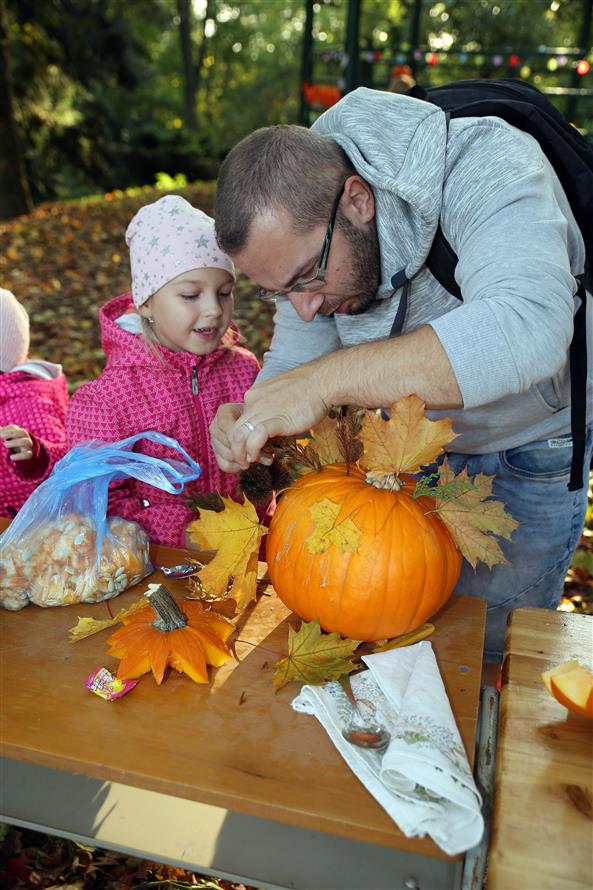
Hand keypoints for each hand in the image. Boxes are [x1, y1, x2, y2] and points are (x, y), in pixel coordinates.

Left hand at [0, 425, 34, 460]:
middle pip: (23, 432)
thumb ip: (4, 433)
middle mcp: (25, 438)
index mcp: (19, 433)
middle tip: (1, 436)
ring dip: (15, 442)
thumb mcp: (9, 438)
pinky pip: (27, 455)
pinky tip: (11, 457)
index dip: (6, 429)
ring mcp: (28, 446)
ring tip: (5, 445)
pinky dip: (19, 456)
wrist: (27, 454)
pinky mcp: (30, 455)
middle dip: (12, 433)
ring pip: (26, 442)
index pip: (14, 428)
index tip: (0, 433)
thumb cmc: (15, 444)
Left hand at [211, 369, 328, 470]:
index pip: (237, 421)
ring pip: (238, 436)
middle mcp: (253, 402)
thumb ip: (272, 410)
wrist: (322, 381)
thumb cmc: (308, 390)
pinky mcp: (276, 419)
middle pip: (232, 430)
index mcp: (254, 396)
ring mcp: (263, 410)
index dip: (241, 439)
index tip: (251, 449)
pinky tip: (258, 457)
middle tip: (244, 462)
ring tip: (248, 464)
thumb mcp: (281, 398)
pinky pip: (255, 438)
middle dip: (235, 450)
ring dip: (240, 454)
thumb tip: (272, 429)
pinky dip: (252, 451)